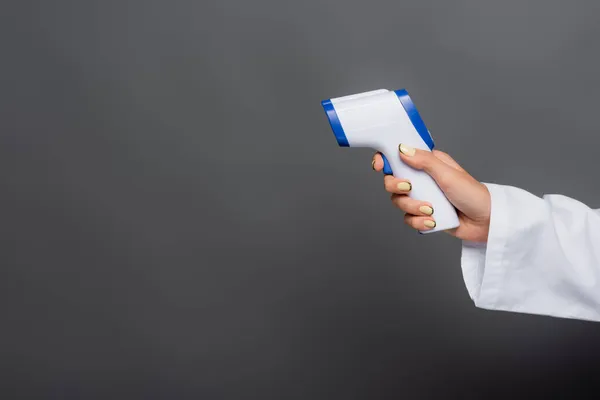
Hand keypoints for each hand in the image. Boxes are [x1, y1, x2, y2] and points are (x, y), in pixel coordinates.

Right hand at [372, 144, 490, 241]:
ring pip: (399, 201)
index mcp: (428, 163)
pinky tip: (433, 221)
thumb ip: (424, 161)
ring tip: (431, 210)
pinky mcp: (424, 215)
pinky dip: (418, 221)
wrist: (485, 222)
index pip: (399, 157)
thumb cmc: (473, 194)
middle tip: (409, 188)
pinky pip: (408, 218)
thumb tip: (402, 149)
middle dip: (397, 187)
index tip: (380, 165)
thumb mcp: (448, 174)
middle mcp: (422, 179)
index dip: (386, 160)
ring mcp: (422, 197)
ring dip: (412, 207)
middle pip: (392, 180)